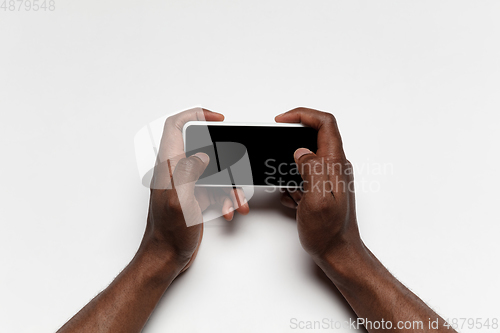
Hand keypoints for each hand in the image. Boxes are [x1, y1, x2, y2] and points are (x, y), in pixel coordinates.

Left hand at [140, 108, 248, 275]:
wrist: (167, 257)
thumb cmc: (168, 233)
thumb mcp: (179, 201)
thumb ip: (188, 172)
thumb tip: (202, 155)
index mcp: (168, 166)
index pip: (175, 127)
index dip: (194, 115)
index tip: (216, 118)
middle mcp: (176, 171)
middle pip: (203, 149)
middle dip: (224, 159)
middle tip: (235, 165)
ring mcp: (187, 183)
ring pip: (215, 171)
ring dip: (229, 185)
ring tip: (236, 201)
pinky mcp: (196, 196)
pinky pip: (217, 189)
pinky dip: (226, 198)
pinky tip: (229, 209)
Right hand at [276, 107, 361, 261]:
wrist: (338, 253)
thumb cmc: (329, 232)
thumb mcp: (316, 198)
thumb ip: (311, 169)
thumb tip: (301, 151)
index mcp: (335, 164)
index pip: (325, 123)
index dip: (303, 115)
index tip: (282, 121)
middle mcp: (334, 167)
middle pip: (314, 138)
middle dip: (290, 147)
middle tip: (279, 162)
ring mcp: (329, 177)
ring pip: (305, 159)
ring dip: (290, 171)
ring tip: (292, 192)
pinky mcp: (322, 188)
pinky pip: (304, 176)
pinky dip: (293, 185)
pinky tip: (295, 201)